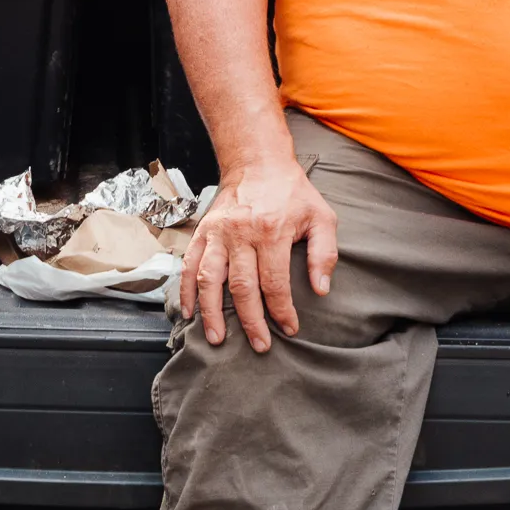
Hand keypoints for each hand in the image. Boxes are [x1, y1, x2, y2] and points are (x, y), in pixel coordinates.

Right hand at [180, 158, 340, 353]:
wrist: (257, 163)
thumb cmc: (292, 194)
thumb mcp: (321, 217)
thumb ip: (324, 253)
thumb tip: (321, 288)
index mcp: (271, 231)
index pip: (274, 282)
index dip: (282, 311)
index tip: (289, 329)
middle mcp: (240, 234)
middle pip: (242, 287)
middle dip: (251, 321)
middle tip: (260, 345)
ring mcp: (217, 234)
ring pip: (209, 280)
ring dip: (212, 313)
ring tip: (217, 338)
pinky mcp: (202, 233)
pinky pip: (189, 266)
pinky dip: (186, 291)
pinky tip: (189, 312)